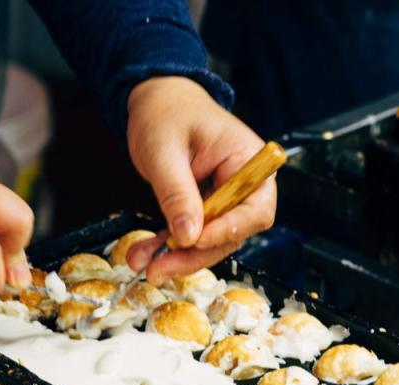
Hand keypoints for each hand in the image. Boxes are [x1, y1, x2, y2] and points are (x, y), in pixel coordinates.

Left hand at [125, 76, 276, 283]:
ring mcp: (224, 196)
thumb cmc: (165, 113)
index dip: (227, 231)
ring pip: (209, 241)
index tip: (193, 240)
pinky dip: (167, 246)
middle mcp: (243, 183)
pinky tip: (144, 254)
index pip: (255, 209)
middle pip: (231, 233)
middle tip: (158, 269)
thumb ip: (177, 193)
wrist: (154, 101)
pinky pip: (191, 233)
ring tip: (142, 263)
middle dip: (194, 255)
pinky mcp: (204, 206)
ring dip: (177, 257)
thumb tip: (188, 235)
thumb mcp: (165, 151)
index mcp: (248, 160)